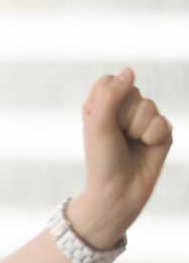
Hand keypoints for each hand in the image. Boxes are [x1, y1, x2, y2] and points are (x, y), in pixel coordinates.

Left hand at [73, 66, 173, 246]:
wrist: (118, 192)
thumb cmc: (102, 160)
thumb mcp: (99, 126)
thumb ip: (111, 96)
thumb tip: (130, 70)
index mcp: (100, 106)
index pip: (109, 81)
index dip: (108, 99)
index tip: (101, 121)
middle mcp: (122, 110)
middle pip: (132, 92)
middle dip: (124, 116)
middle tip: (117, 137)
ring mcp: (143, 120)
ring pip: (149, 106)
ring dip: (138, 129)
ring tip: (131, 144)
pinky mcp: (161, 132)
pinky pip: (162, 122)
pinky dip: (153, 137)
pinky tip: (146, 148)